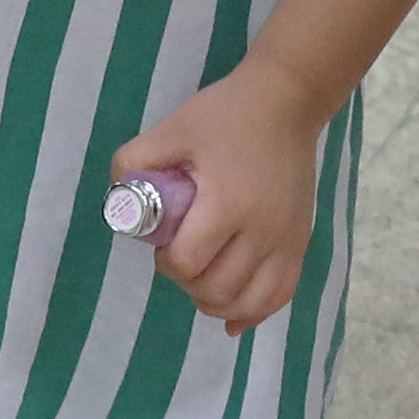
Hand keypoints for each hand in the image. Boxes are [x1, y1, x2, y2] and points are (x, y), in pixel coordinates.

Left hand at [108, 72, 327, 332]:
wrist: (286, 102)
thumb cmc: (224, 115)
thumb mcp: (171, 128)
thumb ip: (135, 162)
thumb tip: (118, 205)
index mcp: (227, 200)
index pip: (188, 261)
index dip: (167, 262)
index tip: (164, 244)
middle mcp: (261, 228)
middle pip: (218, 288)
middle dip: (189, 283)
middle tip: (182, 258)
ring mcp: (286, 239)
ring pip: (249, 301)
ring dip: (218, 303)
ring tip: (203, 282)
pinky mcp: (301, 242)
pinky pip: (280, 295)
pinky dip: (254, 312)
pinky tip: (234, 315)